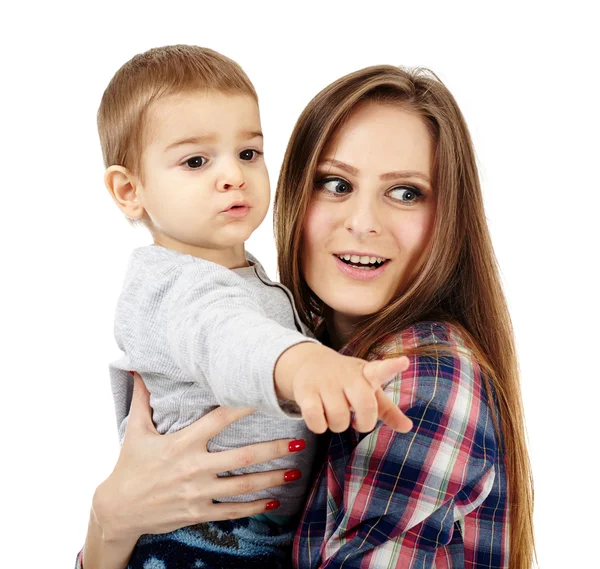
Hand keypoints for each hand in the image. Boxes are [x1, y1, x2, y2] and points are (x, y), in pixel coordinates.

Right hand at [93, 373, 306, 541]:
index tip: (266, 398)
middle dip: (273, 450)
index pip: (219, 420)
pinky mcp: (198, 512)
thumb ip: (142, 399)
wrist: (118, 510)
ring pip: (243, 486)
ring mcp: (198, 492)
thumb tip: (137, 367)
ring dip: (272, 479)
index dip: (243, 407)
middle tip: (298, 442)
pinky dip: (255, 508)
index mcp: (182, 443)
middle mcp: (194, 467)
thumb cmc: (130, 466)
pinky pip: (232, 510)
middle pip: (242, 457)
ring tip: (296, 472)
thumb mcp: (135, 431)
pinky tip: (274, 502)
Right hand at [276, 344, 412, 433]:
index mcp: (366, 374)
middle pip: (365, 407)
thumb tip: (408, 427)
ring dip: (337, 425)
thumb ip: (387, 410)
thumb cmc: (346, 382)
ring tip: (334, 414)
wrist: (310, 363)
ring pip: (339, 420)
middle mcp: (347, 375)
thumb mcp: (368, 390)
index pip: (381, 370)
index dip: (392, 367)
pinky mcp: (305, 390)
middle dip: (363, 423)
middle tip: (357, 422)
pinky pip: (316, 421)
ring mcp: (325, 381)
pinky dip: (319, 426)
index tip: (404, 361)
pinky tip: (319, 417)